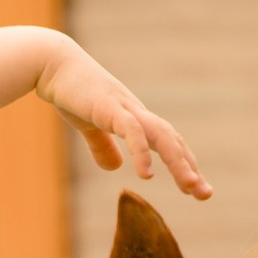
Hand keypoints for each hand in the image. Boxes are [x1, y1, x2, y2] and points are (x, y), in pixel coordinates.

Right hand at [35, 40, 209, 199]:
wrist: (51, 63)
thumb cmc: (70, 91)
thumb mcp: (87, 125)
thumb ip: (101, 146)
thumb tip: (115, 168)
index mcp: (134, 118)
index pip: (168, 142)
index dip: (184, 163)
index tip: (196, 189)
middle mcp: (136, 113)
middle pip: (172, 141)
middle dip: (190, 167)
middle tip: (205, 194)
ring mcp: (125, 109)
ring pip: (161, 136)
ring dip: (178, 161)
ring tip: (190, 186)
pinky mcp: (109, 108)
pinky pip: (132, 131)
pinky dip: (142, 153)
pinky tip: (146, 175)